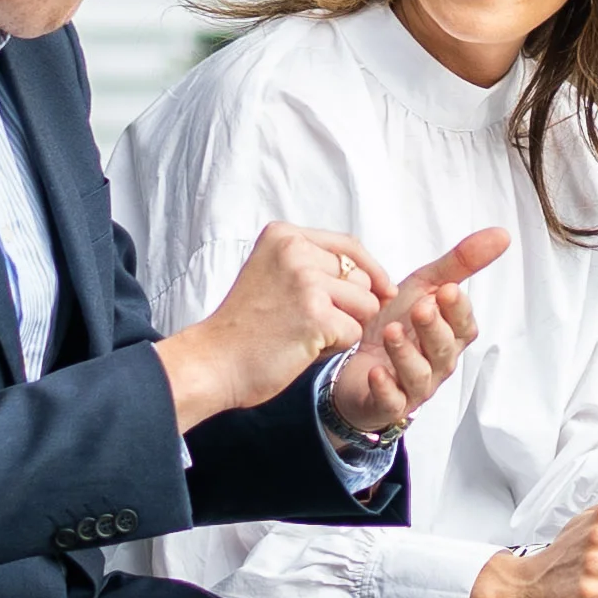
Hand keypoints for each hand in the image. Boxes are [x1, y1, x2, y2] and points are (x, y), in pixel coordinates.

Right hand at [157, 223, 386, 423]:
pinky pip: (354, 332)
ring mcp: (306, 281)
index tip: (385, 290)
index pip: (349, 245)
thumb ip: (316, 266)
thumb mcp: (276, 275)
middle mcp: (295, 250)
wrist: (213, 362)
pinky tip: (303, 348)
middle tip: (307, 323)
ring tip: (305, 334)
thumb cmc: (246, 327)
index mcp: (283, 235)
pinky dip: (335, 347)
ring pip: (366, 304)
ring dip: (344, 326)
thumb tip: (382, 282)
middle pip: (362, 277)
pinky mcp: (316, 314)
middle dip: (350, 306)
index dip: (372, 270)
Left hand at [324, 230, 510, 437]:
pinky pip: (391, 402)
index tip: (447, 290)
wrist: (356, 361)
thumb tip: (503, 234)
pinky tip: (376, 372)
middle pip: (444, 350)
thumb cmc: (398, 323)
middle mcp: (437, 363)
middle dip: (434, 329)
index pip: (464, 326)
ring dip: (406, 354)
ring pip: (419, 376)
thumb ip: (459, 263)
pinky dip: (385, 388)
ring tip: (391, 331)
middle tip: (421, 307)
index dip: (458, 310)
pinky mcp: (387, 404)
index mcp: (450, 335)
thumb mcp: (423, 287)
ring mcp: (414, 386)